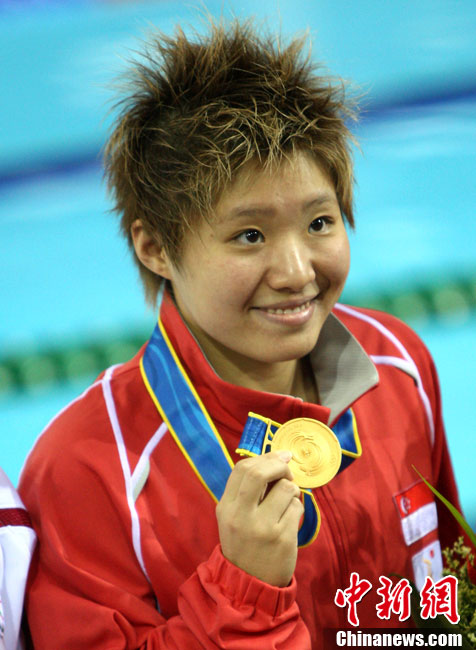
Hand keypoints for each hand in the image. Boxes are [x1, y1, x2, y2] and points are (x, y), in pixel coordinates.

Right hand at [216, 451, 302, 586]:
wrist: (249, 584)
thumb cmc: (245, 543)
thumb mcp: (234, 517)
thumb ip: (247, 491)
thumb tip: (274, 459)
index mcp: (226, 507)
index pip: (242, 469)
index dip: (264, 457)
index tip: (279, 456)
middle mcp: (240, 515)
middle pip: (260, 473)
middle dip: (279, 465)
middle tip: (288, 470)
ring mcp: (261, 527)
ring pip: (285, 488)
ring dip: (292, 490)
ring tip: (287, 502)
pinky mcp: (281, 538)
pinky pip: (296, 507)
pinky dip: (296, 508)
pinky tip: (290, 519)